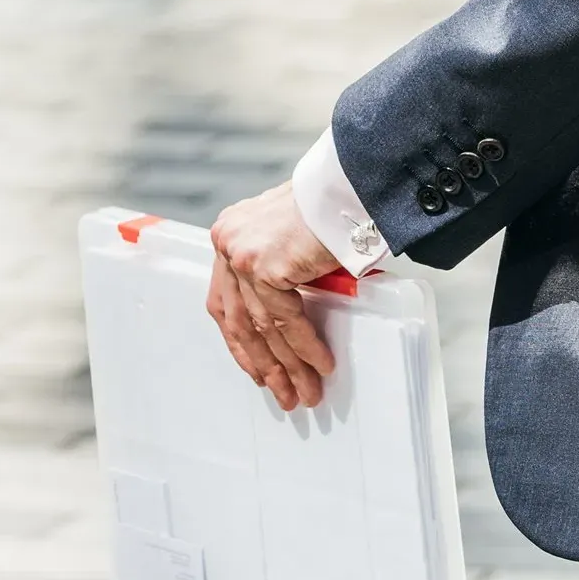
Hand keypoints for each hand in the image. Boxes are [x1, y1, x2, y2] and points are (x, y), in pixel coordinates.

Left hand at [207, 181, 342, 410]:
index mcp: (231, 235)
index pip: (224, 302)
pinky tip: (320, 365)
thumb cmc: (335, 208)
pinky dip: (305, 347)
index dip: (240, 343)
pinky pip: (286, 321)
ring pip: (263, 327)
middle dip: (263, 363)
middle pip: (239, 321)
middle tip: (282, 394)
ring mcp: (241, 254)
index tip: (257, 371)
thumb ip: (281, 270)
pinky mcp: (263, 265)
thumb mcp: (294, 240)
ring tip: (306, 392)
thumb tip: (291, 321)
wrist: (354, 185)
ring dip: (288, 366)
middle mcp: (228, 243)